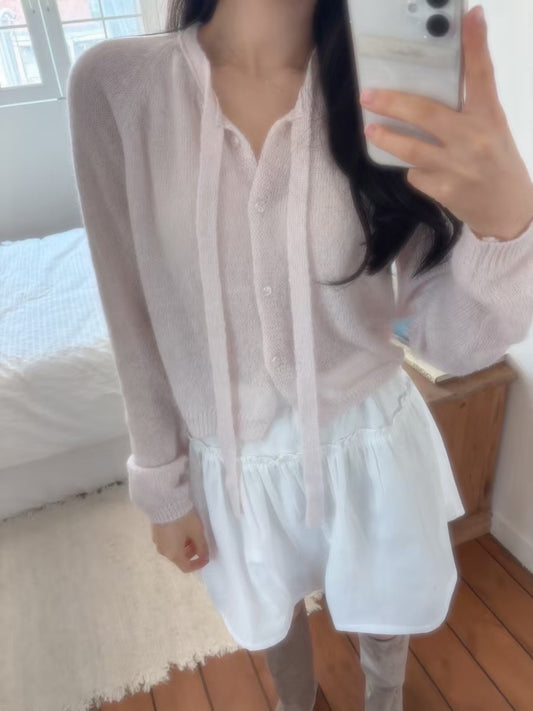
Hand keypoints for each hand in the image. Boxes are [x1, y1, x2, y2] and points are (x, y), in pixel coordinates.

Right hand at [151, 507, 209, 572]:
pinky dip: (176, 540)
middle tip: (200, 542)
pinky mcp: (155, 533)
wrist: (165, 502)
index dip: (198, 564)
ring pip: (173, 549)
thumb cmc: (183, 519)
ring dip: (184, 546)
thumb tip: (204, 556)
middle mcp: (163, 551)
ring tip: (191, 534)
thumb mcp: (197, 532)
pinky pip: (168, 542)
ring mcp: (158, 542)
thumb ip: (202, 547)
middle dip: (192, 553)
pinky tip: (181, 529)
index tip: (206, 557)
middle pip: (179, 558)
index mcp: (174, 554)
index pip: (187, 567)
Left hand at [359, 5, 532, 240]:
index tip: (470, 16)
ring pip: (411, 148)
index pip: (483, 75)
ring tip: (370, 129)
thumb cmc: (497, 163)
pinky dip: (412, 168)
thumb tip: (433, 88)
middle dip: (392, 103)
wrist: (508, 210)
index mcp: (490, 117)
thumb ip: (470, 110)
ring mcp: (456, 166)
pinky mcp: (443, 190)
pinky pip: (415, 174)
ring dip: (386, 138)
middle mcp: (473, 139)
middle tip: (368, 95)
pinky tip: (415, 168)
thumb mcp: (493, 129)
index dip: (476, 43)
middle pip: (426, 113)